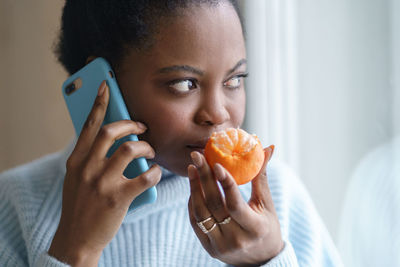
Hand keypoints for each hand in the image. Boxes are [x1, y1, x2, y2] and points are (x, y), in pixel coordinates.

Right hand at [49, 81, 161, 265]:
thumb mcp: (76, 179)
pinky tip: (155, 172)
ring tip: (150, 152)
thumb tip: (108, 139)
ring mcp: (102, 183)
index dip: (99, 103)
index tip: (106, 86)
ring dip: (146, 148)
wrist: (76, 240)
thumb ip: (88, 159)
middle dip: (131, 123)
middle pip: (111, 131)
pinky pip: (145, 176)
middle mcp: (87, 168)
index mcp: (76, 161)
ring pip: (130, 149)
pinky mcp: (118, 197)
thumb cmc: (80, 206)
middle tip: (142, 126)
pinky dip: (155, 172)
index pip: (89, 125)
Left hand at [187, 145, 283, 265]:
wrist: (261, 259)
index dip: (225, 183)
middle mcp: (236, 239)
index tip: (216, 163)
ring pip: (201, 213)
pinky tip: (194, 186)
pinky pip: (196, 222)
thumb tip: (267, 148)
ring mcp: (220, 246)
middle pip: (214, 205)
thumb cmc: (267, 226)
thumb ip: (262, 177)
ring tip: (192, 168)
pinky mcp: (209, 248)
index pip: (235, 204)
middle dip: (204, 177)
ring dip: (194, 188)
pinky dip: (192, 203)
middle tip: (196, 156)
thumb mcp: (267, 204)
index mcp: (255, 228)